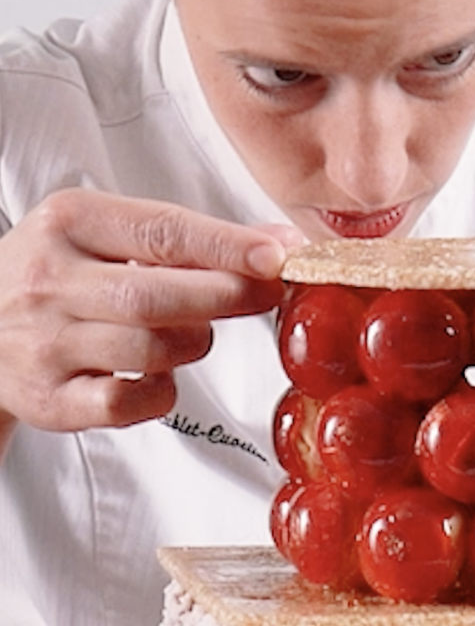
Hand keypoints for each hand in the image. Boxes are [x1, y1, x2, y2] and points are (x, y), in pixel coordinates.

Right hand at [0, 187, 299, 433]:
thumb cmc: (57, 275)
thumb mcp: (103, 233)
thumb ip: (184, 238)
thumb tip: (277, 242)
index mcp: (68, 222)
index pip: (161, 231)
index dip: (227, 245)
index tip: (278, 253)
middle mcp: (50, 281)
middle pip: (157, 295)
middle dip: (227, 296)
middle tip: (268, 293)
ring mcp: (45, 344)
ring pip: (150, 350)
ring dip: (194, 343)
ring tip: (194, 331)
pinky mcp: (50, 399)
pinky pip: (128, 404)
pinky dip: (161, 392)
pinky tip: (159, 374)